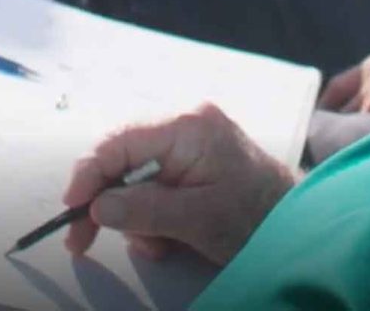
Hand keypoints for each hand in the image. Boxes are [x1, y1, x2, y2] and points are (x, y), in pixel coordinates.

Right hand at [60, 104, 297, 266]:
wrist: (298, 223)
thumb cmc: (257, 215)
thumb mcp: (199, 218)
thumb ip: (145, 210)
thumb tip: (97, 207)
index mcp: (188, 126)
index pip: (120, 141)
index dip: (89, 173)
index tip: (71, 207)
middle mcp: (183, 125)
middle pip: (120, 158)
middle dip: (105, 203)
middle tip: (81, 241)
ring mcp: (186, 142)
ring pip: (131, 178)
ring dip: (133, 218)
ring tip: (158, 245)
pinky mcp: (188, 162)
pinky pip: (149, 185)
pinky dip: (149, 216)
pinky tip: (167, 238)